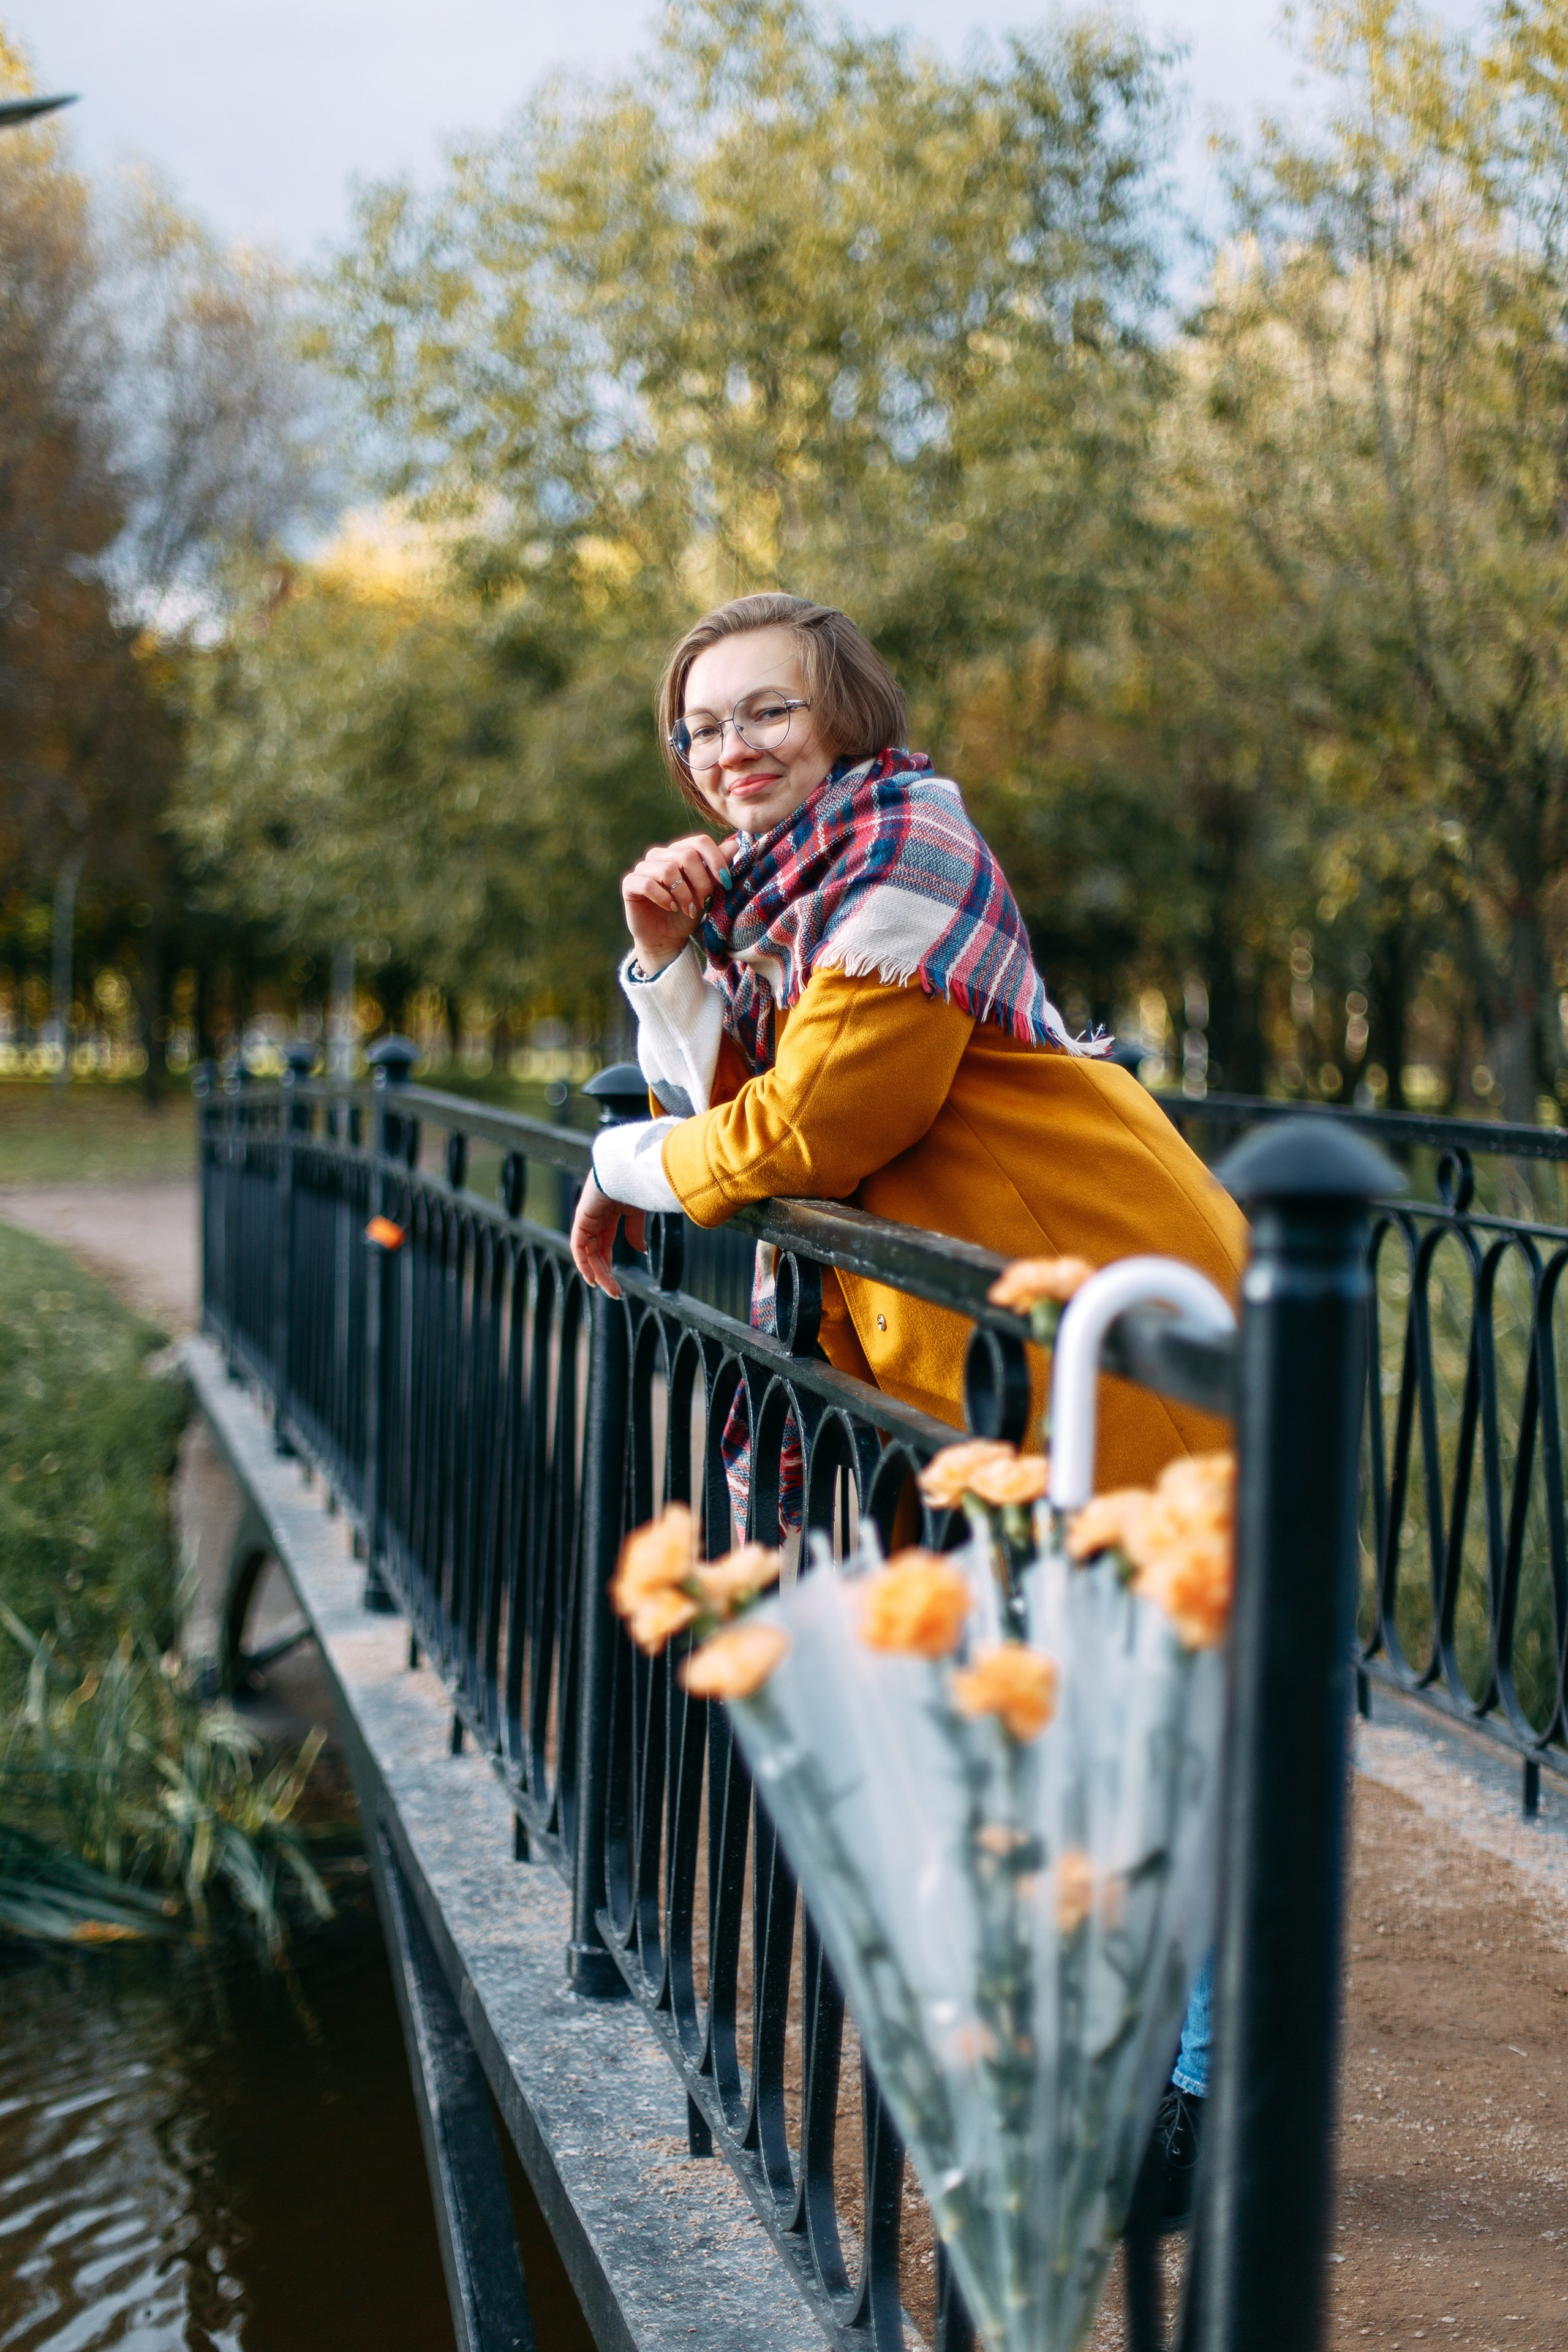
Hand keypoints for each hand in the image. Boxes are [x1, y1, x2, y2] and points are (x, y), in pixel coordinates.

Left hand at [570, 1172, 645, 1298]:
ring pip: (588, 1253)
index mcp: (609, 1214)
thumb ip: (635, 1232)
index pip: (604, 1245)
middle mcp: (595, 1217)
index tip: (618, 1284)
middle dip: (605, 1274)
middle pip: (596, 1252)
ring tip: (610, 1290)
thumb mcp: (638, 1212)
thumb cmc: (636, 1183)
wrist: (629, 1168)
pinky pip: (579, 1245)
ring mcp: (586, 1217)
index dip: (609, 1265)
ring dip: (598, 1273)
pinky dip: (583, 1262)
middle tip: (616, 1293)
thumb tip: (642, 1252)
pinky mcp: (582, 1218)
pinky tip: (591, 1278)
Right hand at [621, 833, 731, 974]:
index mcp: (679, 851)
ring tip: (689, 909)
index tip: (726, 882)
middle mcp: (660, 855)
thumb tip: (734, 844)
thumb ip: (717, 870)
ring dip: (683, 894)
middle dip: (701, 882)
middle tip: (705, 902)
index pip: (699, 841)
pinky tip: (670, 908)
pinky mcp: (630, 884)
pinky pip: (648, 884)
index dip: (716, 860)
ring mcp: (643, 868)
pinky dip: (664, 898)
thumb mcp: (707, 893)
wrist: (666, 938)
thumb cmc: (687, 912)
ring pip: (667, 870)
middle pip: (686, 855)